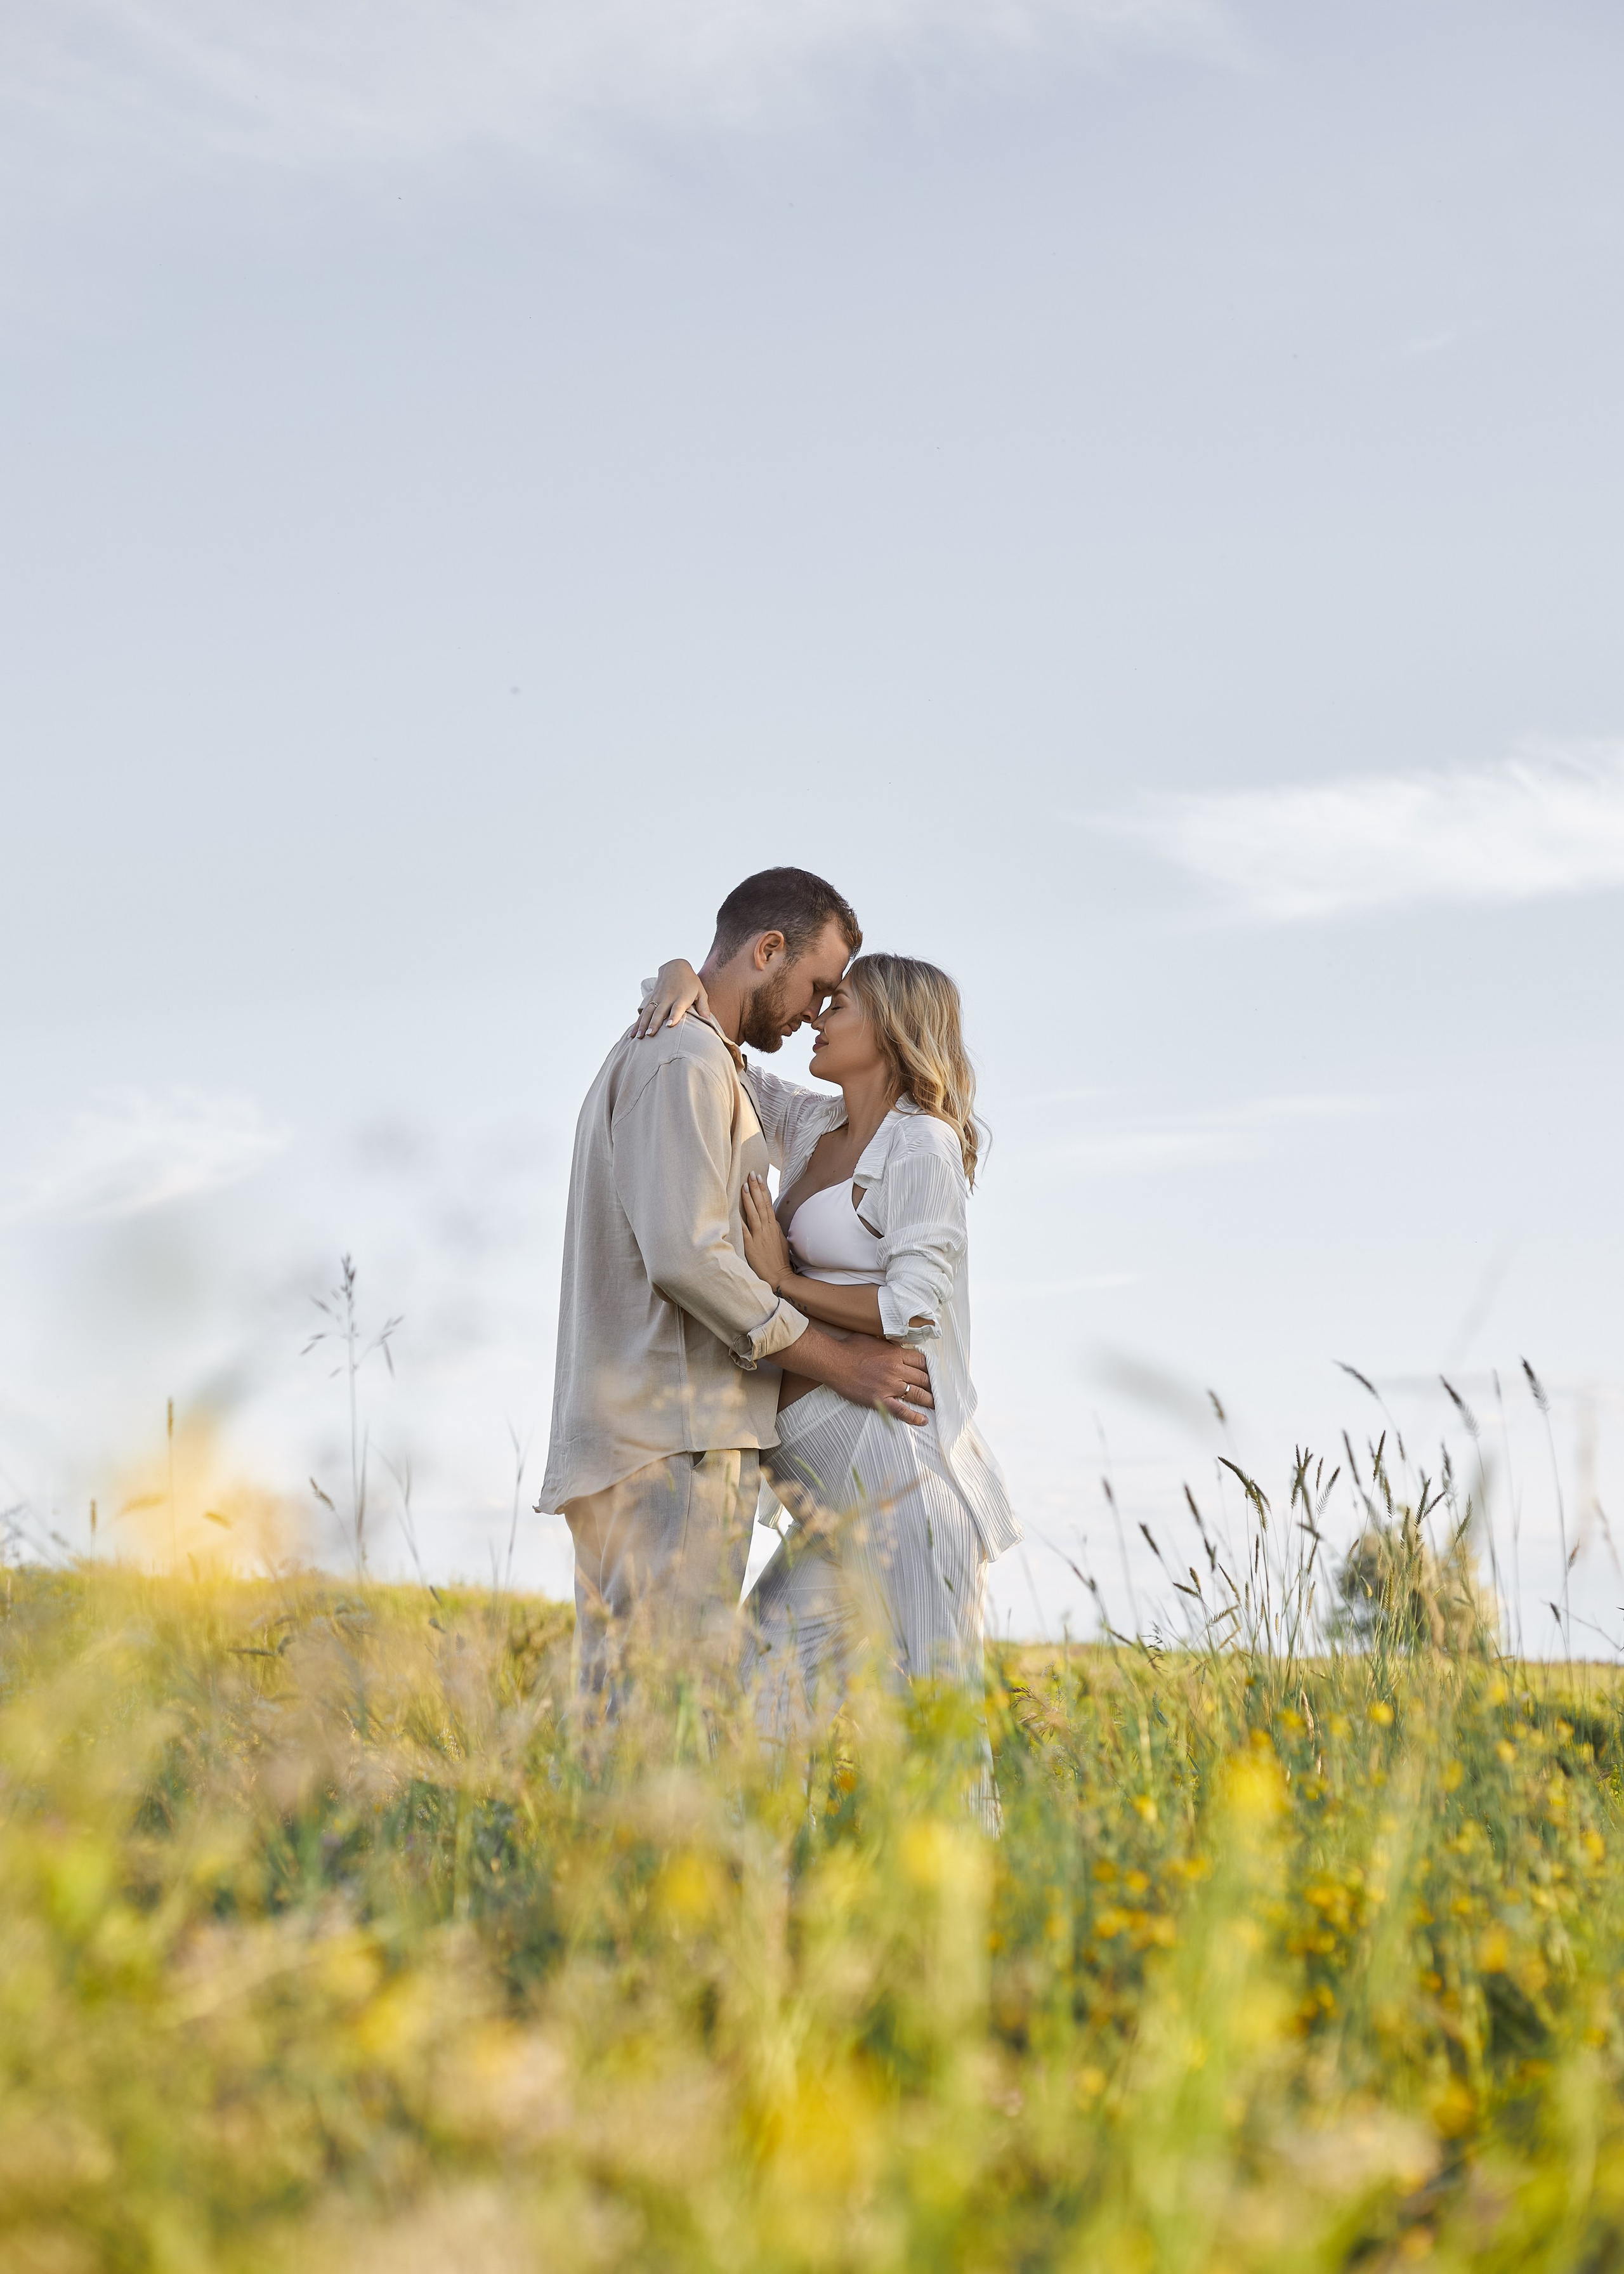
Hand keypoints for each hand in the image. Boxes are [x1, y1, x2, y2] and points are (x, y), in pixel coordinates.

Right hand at [634, 959, 709, 1037]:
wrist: (675, 967)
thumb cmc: (691, 982)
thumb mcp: (701, 992)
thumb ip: (703, 1006)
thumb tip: (708, 1021)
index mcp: (682, 997)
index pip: (677, 1007)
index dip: (674, 1016)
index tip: (669, 1025)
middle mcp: (668, 997)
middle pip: (660, 1011)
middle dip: (654, 1023)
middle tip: (650, 1035)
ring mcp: (658, 998)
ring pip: (649, 1012)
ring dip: (643, 1024)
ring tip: (639, 1037)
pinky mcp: (652, 999)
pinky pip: (643, 1012)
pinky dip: (638, 1022)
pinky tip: (633, 1034)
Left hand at [741, 1173, 794, 1289]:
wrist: (779, 1276)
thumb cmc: (779, 1260)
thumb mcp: (780, 1240)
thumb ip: (774, 1228)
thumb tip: (770, 1219)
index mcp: (774, 1226)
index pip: (768, 1204)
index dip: (763, 1190)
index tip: (759, 1178)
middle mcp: (767, 1229)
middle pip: (761, 1204)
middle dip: (756, 1188)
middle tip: (752, 1174)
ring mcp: (759, 1236)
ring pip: (754, 1213)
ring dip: (749, 1199)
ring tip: (744, 1185)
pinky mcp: (751, 1246)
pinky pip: (745, 1230)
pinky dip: (741, 1220)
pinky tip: (736, 1209)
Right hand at [831, 1334, 933, 1424]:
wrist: (833, 1361)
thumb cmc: (850, 1348)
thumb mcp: (874, 1338)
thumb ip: (889, 1344)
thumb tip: (898, 1345)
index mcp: (896, 1354)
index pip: (922, 1361)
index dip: (931, 1368)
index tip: (934, 1374)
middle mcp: (896, 1370)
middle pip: (923, 1378)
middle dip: (934, 1385)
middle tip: (939, 1391)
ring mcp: (889, 1386)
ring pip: (917, 1394)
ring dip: (930, 1400)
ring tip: (937, 1405)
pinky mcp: (879, 1400)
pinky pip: (901, 1410)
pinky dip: (913, 1417)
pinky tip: (923, 1420)